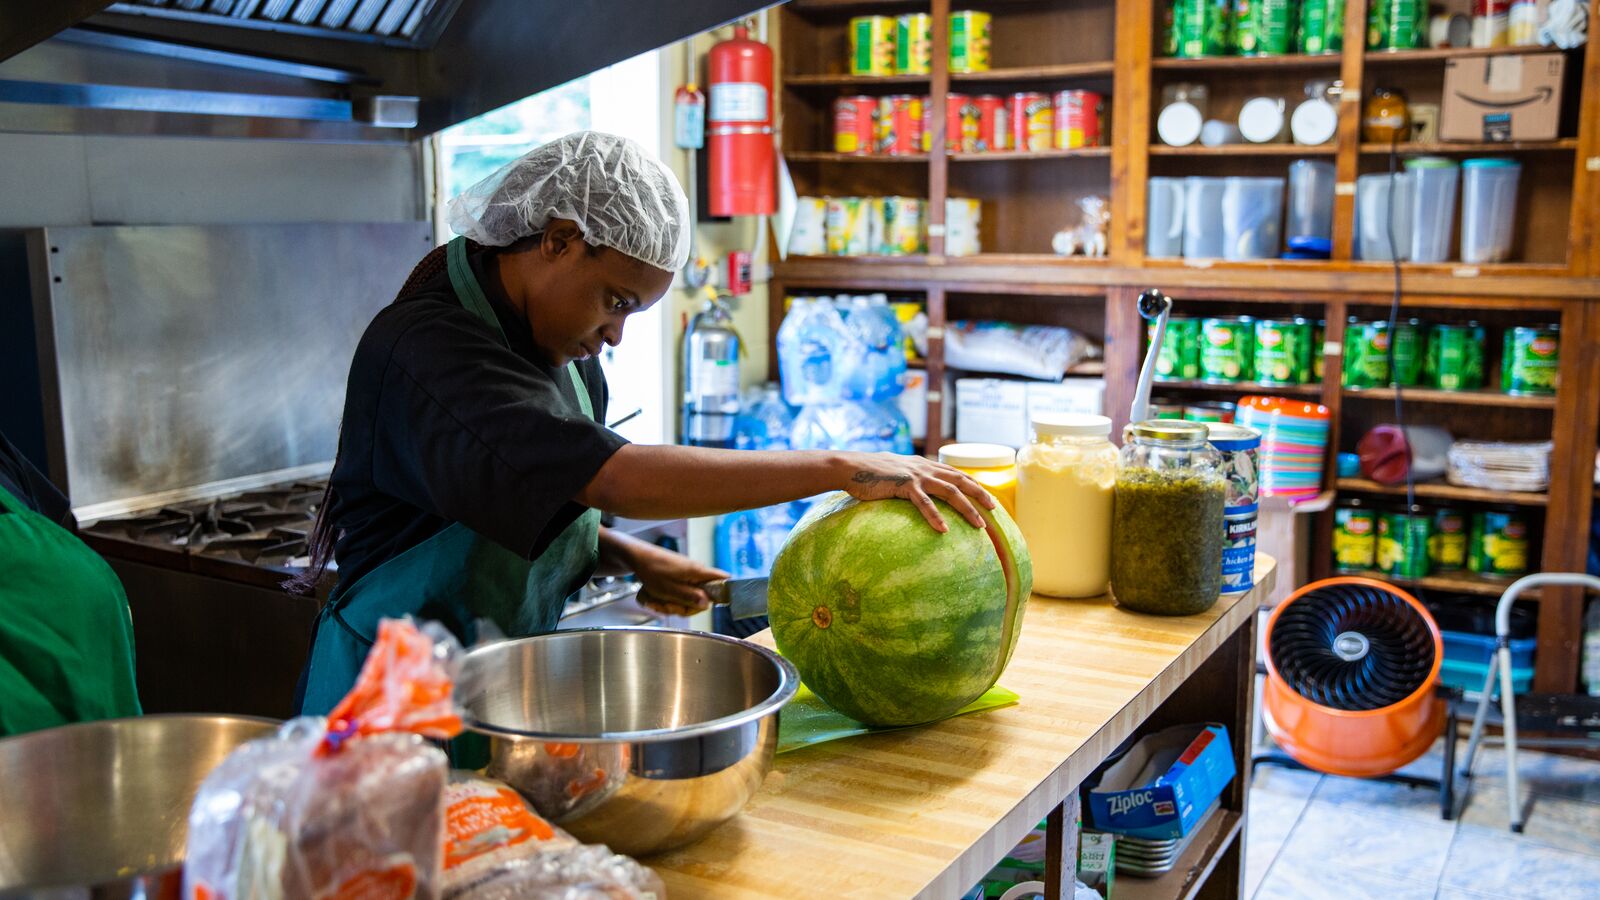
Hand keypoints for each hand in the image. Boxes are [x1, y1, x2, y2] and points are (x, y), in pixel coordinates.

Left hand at [628, 540, 729, 616]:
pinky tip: (653, 597)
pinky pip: (677, 595)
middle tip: (667, 605)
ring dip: (670, 604)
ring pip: (686, 598)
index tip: (709, 603)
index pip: (724, 580)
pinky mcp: (678, 578)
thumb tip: (707, 604)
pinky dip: (664, 598)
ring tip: (655, 599)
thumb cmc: (652, 570)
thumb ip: (689, 598)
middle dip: (683, 607)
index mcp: (698, 572)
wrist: (636, 557)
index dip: (723, 594)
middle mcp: (696, 573)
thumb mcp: (669, 589)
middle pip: (701, 598)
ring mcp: (687, 576)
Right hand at [837, 453, 994, 532]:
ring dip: (966, 508)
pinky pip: (923, 502)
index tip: (988, 497)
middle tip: (994, 509)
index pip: (956, 473)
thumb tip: (921, 494)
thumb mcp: (898, 474)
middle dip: (979, 494)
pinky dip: (935, 516)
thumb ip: (912, 480)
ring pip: (949, 491)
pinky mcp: (903, 485)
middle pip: (960, 480)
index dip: (974, 484)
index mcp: (925, 465)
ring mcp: (915, 476)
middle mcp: (925, 468)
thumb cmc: (872, 474)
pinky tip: (943, 530)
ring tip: (979, 524)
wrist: (851, 467)